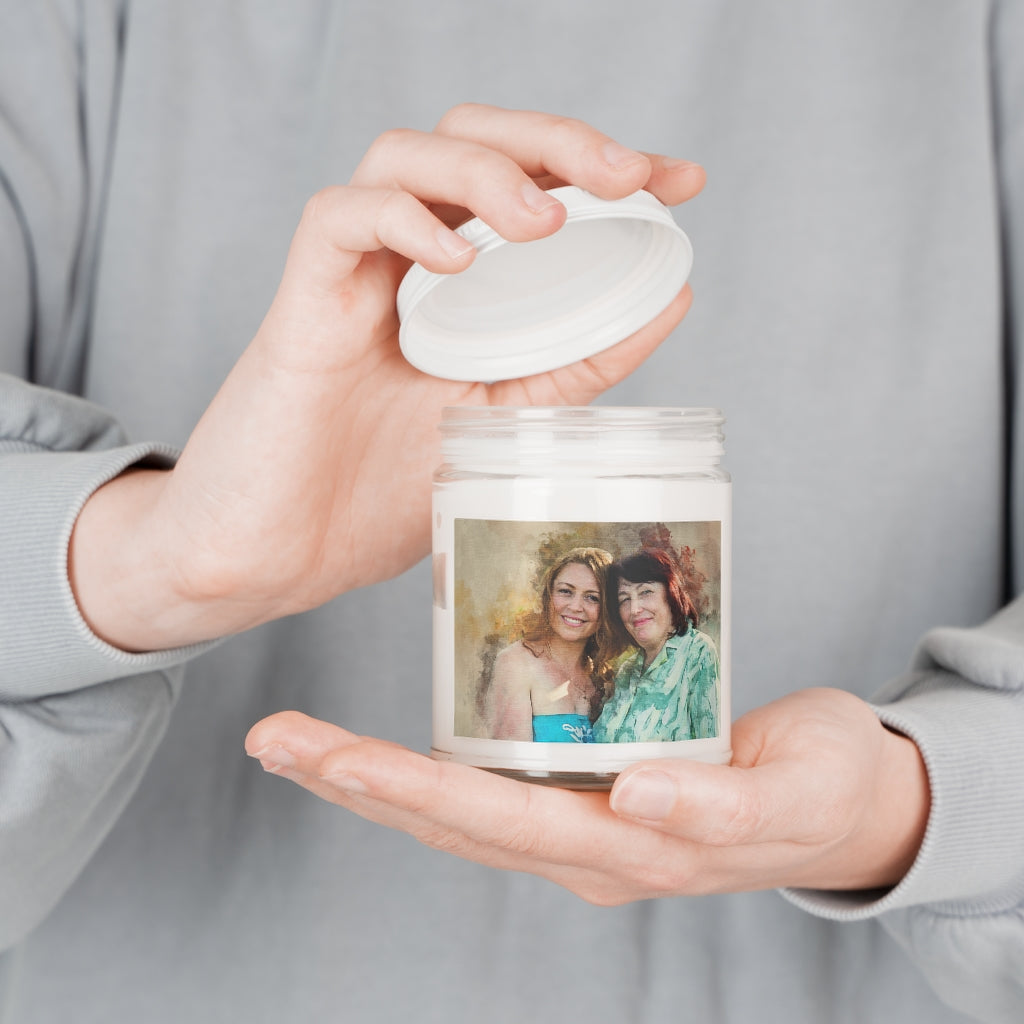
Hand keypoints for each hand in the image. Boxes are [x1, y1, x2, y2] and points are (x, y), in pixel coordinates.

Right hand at [69, 104, 704, 650]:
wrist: (281, 556)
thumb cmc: (375, 493)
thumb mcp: (504, 422)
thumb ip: (574, 363)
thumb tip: (669, 303)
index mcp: (459, 287)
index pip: (531, 184)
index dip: (604, 164)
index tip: (682, 180)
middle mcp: (407, 264)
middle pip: (473, 138)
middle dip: (557, 140)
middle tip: (627, 174)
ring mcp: (353, 278)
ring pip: (406, 156)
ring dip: (485, 170)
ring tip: (543, 222)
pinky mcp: (302, 303)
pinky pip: (340, 221)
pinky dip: (402, 221)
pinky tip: (454, 259)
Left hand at [244, 688, 929, 903]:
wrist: (845, 805)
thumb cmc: (825, 789)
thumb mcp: (797, 794)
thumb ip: (725, 808)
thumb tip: (639, 799)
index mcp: (627, 852)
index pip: (495, 823)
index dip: (412, 790)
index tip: (336, 758)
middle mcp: (585, 848)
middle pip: (450, 821)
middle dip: (355, 782)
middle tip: (271, 740)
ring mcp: (580, 828)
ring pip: (454, 811)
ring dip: (368, 781)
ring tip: (292, 743)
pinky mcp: (586, 795)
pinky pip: (487, 788)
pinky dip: (420, 770)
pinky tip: (370, 751)